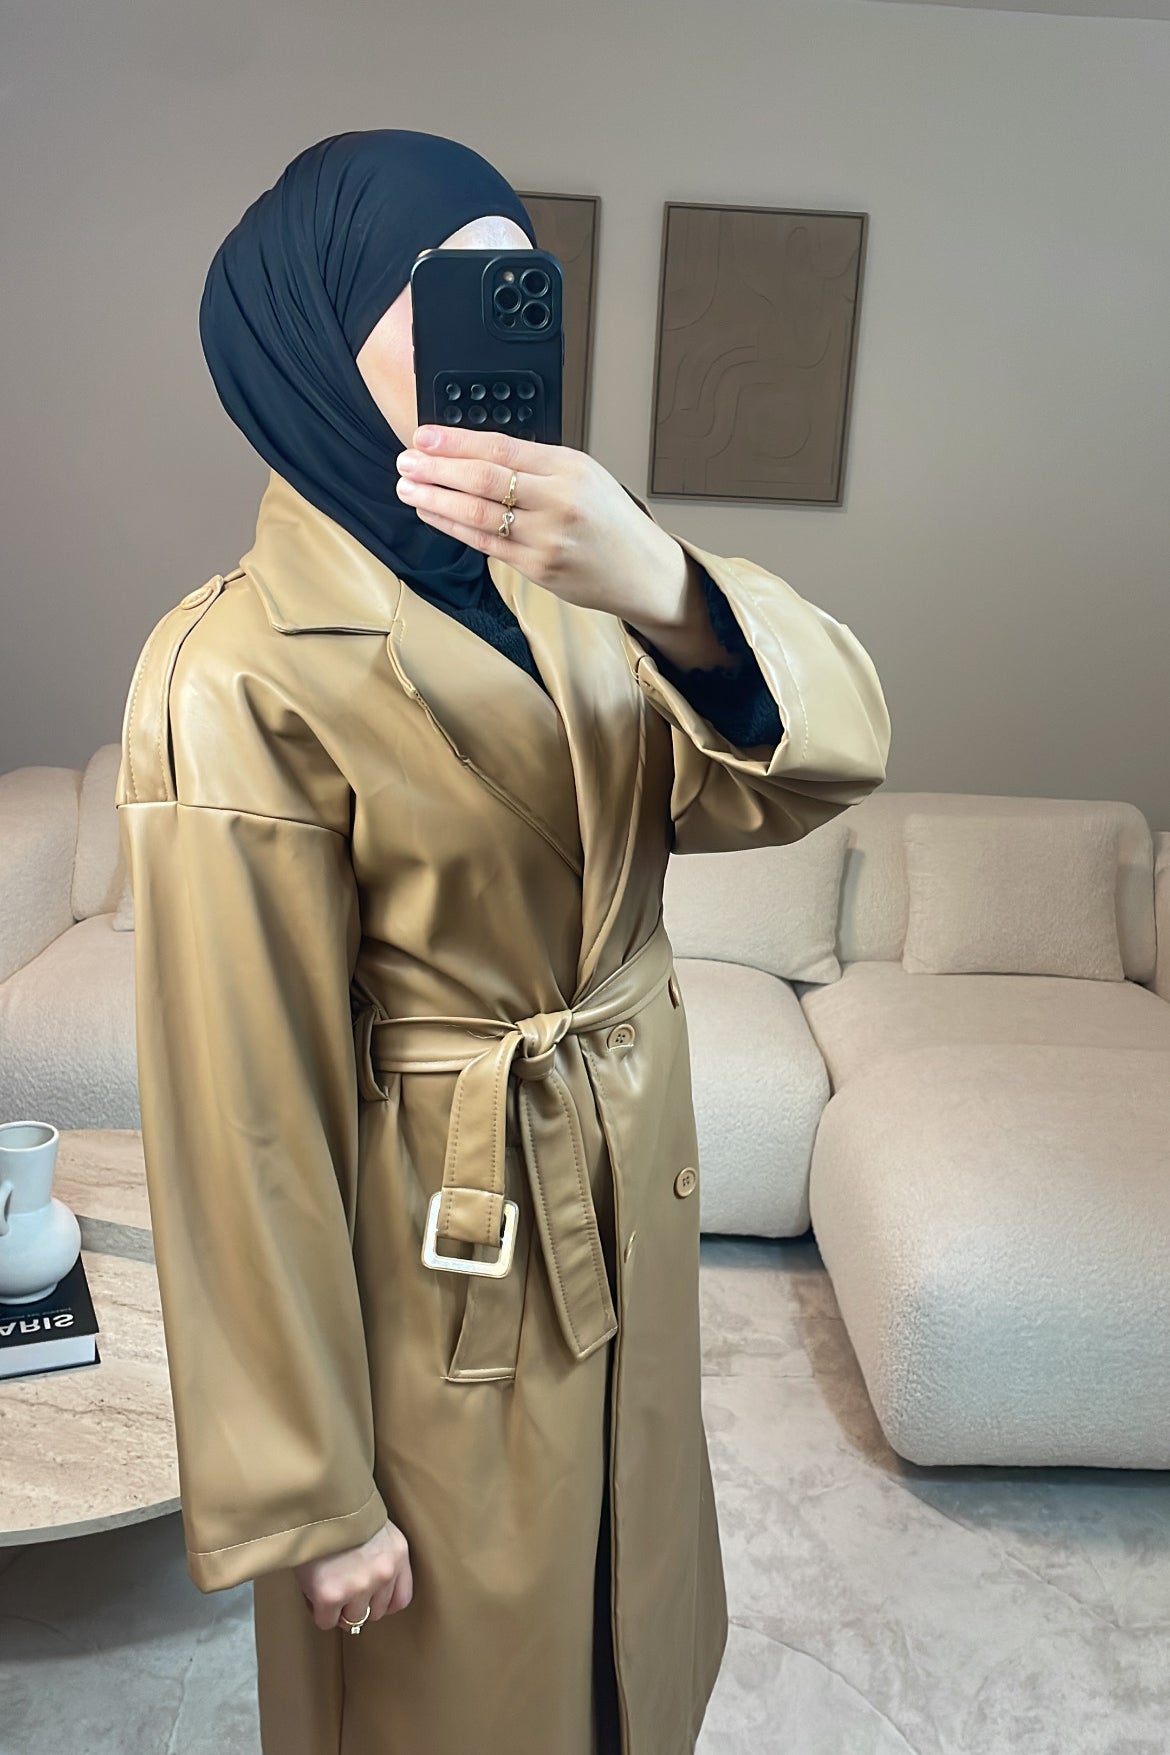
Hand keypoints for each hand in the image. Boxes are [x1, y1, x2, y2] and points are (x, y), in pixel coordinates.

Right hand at [294, 1517, 413, 1631]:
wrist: (318, 1500)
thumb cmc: (343, 1511)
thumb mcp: (376, 1529)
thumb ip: (381, 1557)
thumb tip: (370, 1591)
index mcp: (398, 1554)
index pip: (400, 1600)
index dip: (381, 1603)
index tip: (367, 1599)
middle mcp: (384, 1573)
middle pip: (375, 1613)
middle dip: (358, 1605)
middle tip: (341, 1587)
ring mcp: (360, 1585)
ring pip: (351, 1620)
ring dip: (338, 1608)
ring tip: (326, 1585)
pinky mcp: (333, 1595)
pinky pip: (326, 1621)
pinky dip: (318, 1611)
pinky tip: (314, 1591)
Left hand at [395, 424, 686, 624]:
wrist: (640, 569)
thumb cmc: (610, 520)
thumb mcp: (583, 473)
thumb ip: (535, 463)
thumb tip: (475, 450)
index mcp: (569, 467)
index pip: (500, 446)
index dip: (455, 440)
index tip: (423, 435)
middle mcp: (558, 500)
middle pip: (483, 478)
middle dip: (437, 468)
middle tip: (405, 461)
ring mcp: (547, 537)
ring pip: (478, 514)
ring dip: (436, 498)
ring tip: (408, 487)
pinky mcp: (538, 567)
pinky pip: (486, 543)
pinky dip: (453, 527)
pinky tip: (433, 513)